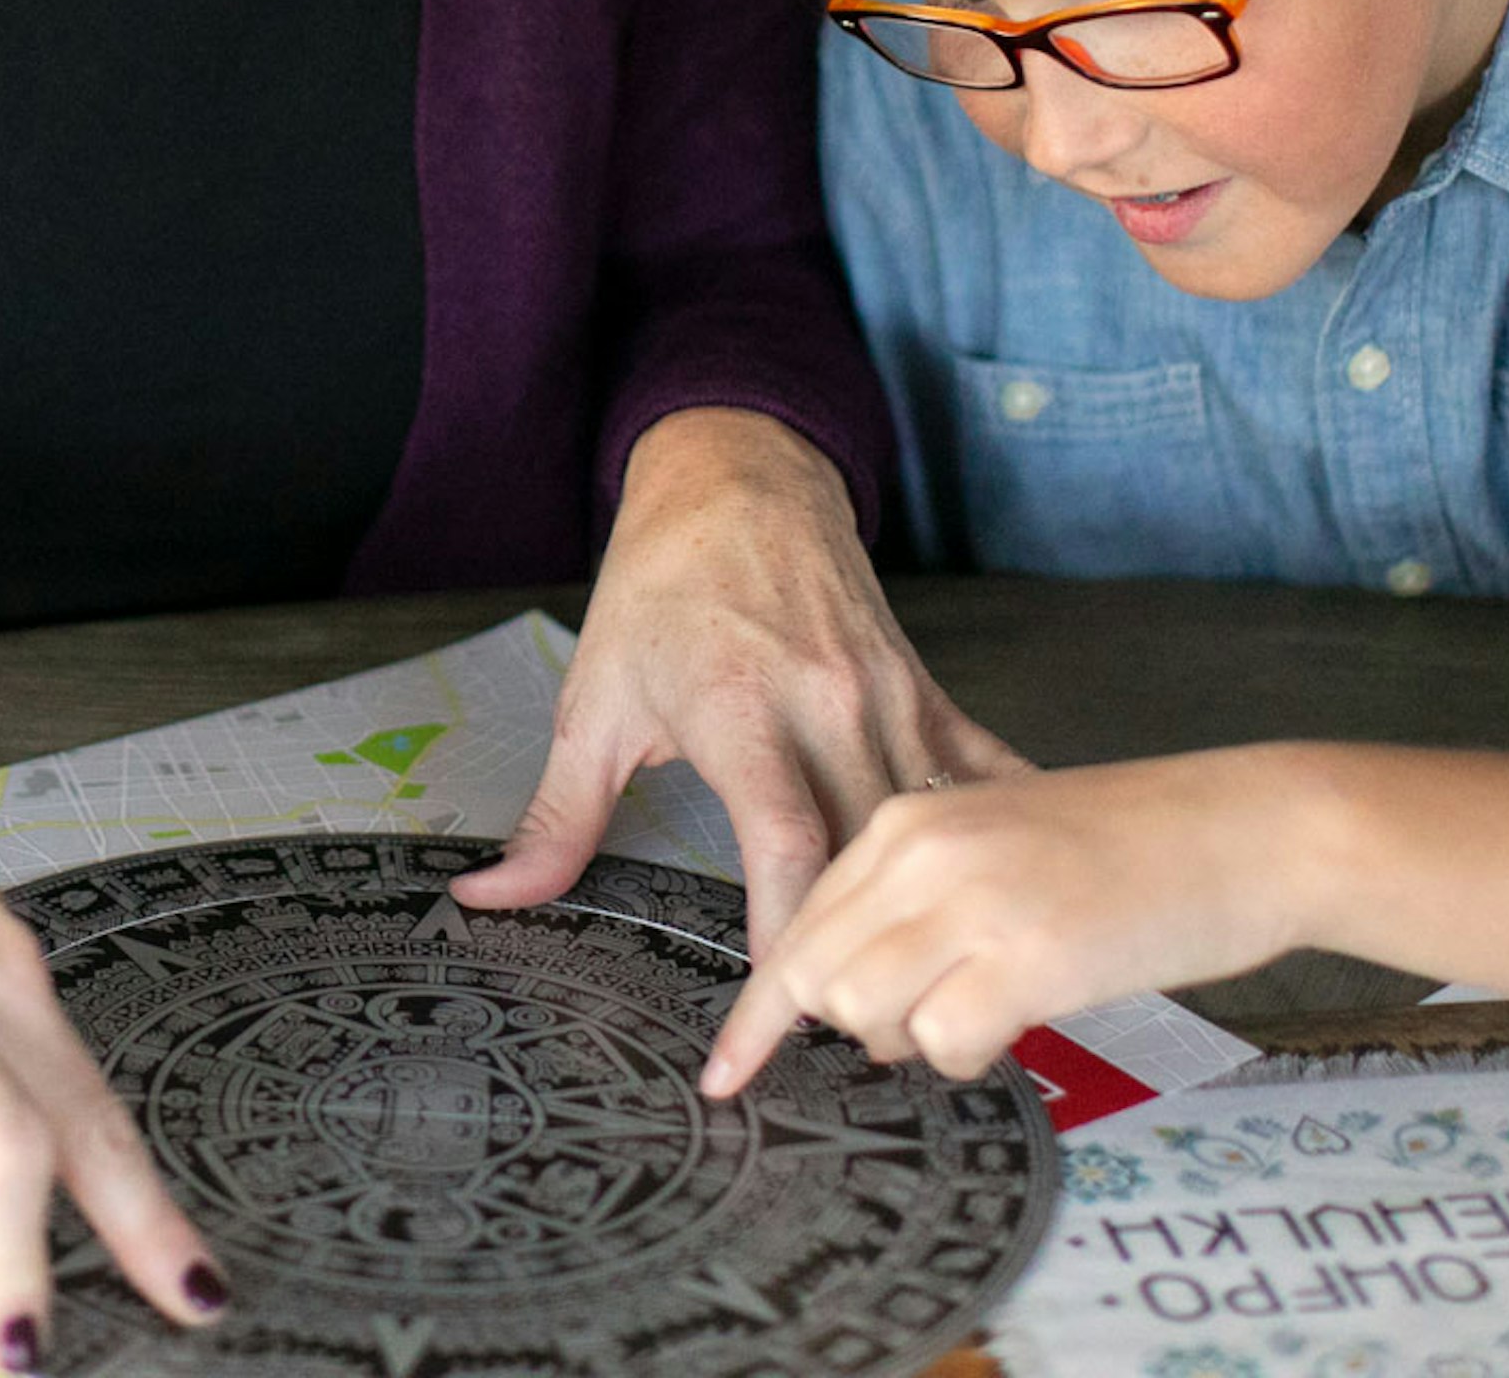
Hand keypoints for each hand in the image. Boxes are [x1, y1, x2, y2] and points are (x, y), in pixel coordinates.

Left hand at [453, 406, 1023, 952]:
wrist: (739, 476)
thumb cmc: (662, 586)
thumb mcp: (594, 701)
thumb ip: (555, 817)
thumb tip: (491, 899)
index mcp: (740, 710)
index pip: (787, 839)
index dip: (791, 931)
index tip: (783, 1007)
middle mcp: (827, 704)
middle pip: (869, 850)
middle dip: (862, 946)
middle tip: (843, 1032)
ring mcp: (886, 696)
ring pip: (929, 823)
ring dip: (924, 907)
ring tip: (909, 990)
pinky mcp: (924, 690)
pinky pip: (980, 771)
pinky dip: (998, 831)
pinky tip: (1017, 891)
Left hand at [703, 747, 1320, 1095]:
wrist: (1249, 826)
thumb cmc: (1134, 843)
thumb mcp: (997, 838)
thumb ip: (917, 895)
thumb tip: (853, 991)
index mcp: (906, 818)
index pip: (796, 923)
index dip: (758, 1013)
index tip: (726, 1077)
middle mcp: (923, 848)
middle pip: (813, 976)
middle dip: (843, 1030)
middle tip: (926, 1024)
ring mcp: (974, 899)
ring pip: (865, 1013)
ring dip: (913, 1039)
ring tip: (988, 1006)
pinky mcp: (1031, 953)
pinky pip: (945, 1042)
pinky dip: (969, 1056)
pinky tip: (1023, 1017)